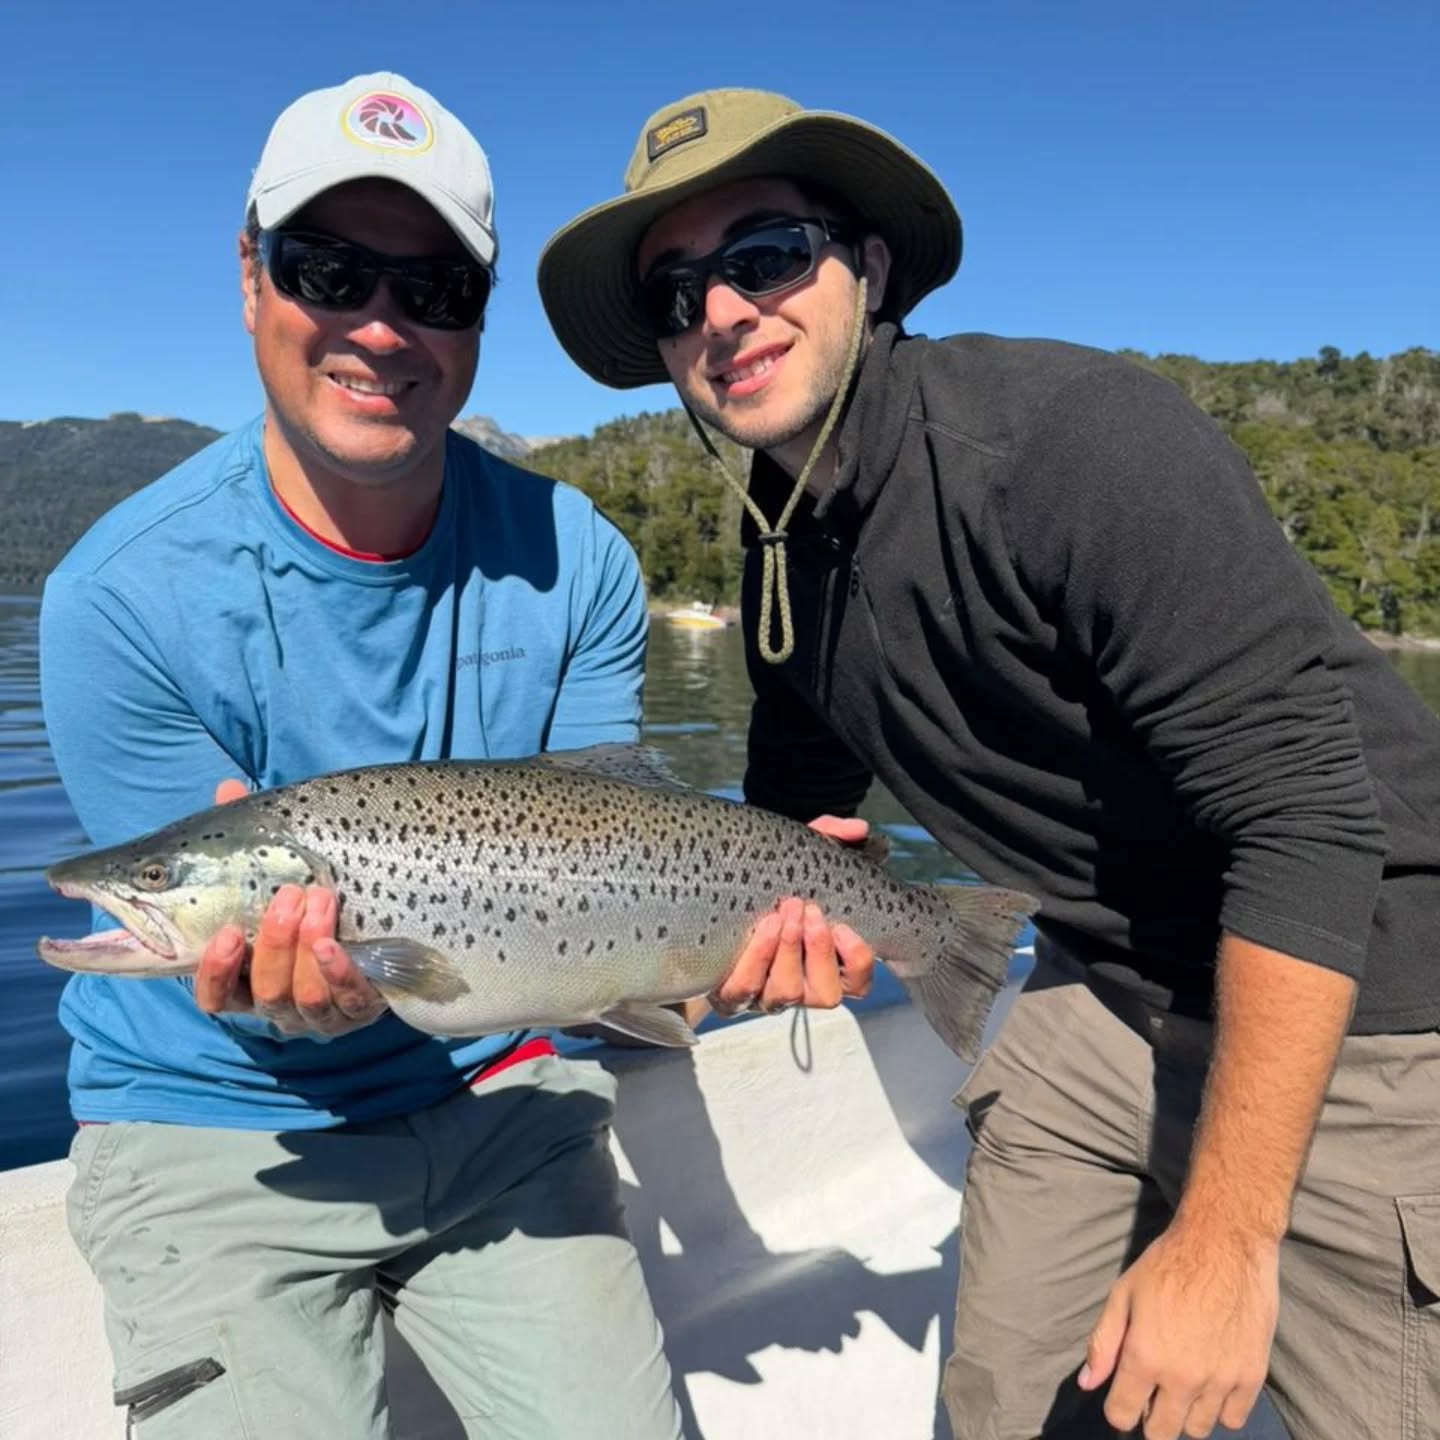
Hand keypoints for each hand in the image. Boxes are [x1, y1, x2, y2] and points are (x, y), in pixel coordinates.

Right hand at [193, 780, 386, 1035]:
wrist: (401, 913)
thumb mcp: (289, 859)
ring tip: (323, 899)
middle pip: (263, 992)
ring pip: (301, 998)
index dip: (213, 971)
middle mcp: (282, 999)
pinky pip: (347, 1003)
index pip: (215, 994)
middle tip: (290, 894)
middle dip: (272, 942)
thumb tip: (227, 787)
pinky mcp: (363, 1008)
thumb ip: (253, 830)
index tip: (225, 933)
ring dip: (306, 947)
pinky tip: (337, 944)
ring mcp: (323, 1009)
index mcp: (251, 974)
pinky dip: (339, 973)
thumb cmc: (325, 884)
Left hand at [710, 815, 876, 1016]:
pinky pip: (743, 993)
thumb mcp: (797, 858)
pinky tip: (758, 928)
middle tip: (804, 907)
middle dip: (817, 951)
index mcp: (825, 965)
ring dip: (786, 953)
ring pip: (786, 994)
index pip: (858, 984)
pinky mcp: (729, 996)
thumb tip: (859, 827)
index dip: (857, 961)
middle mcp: (800, 988)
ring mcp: (765, 996)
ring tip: (778, 915)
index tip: (844, 925)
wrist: (708, 898)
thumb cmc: (765, 883)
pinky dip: (754, 961)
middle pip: (824, 994)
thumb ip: (831, 839)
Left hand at [1078, 1217, 1277, 1437]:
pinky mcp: (1252, 1376)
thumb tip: (1087, 1384)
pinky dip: (1221, 1408)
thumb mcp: (1123, 1294)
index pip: (1122, 1417)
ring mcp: (1220, 1380)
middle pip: (1161, 1432)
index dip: (1119, 1409)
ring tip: (1184, 1382)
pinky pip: (1234, 1419)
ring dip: (1186, 1413)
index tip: (1125, 1395)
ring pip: (1197, 1429)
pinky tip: (1212, 1382)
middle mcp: (1182, 1378)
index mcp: (1145, 1357)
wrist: (1224, 1243)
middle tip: (1154, 1390)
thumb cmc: (1166, 1264)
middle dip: (1151, 1417)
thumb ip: (1104, 1343)